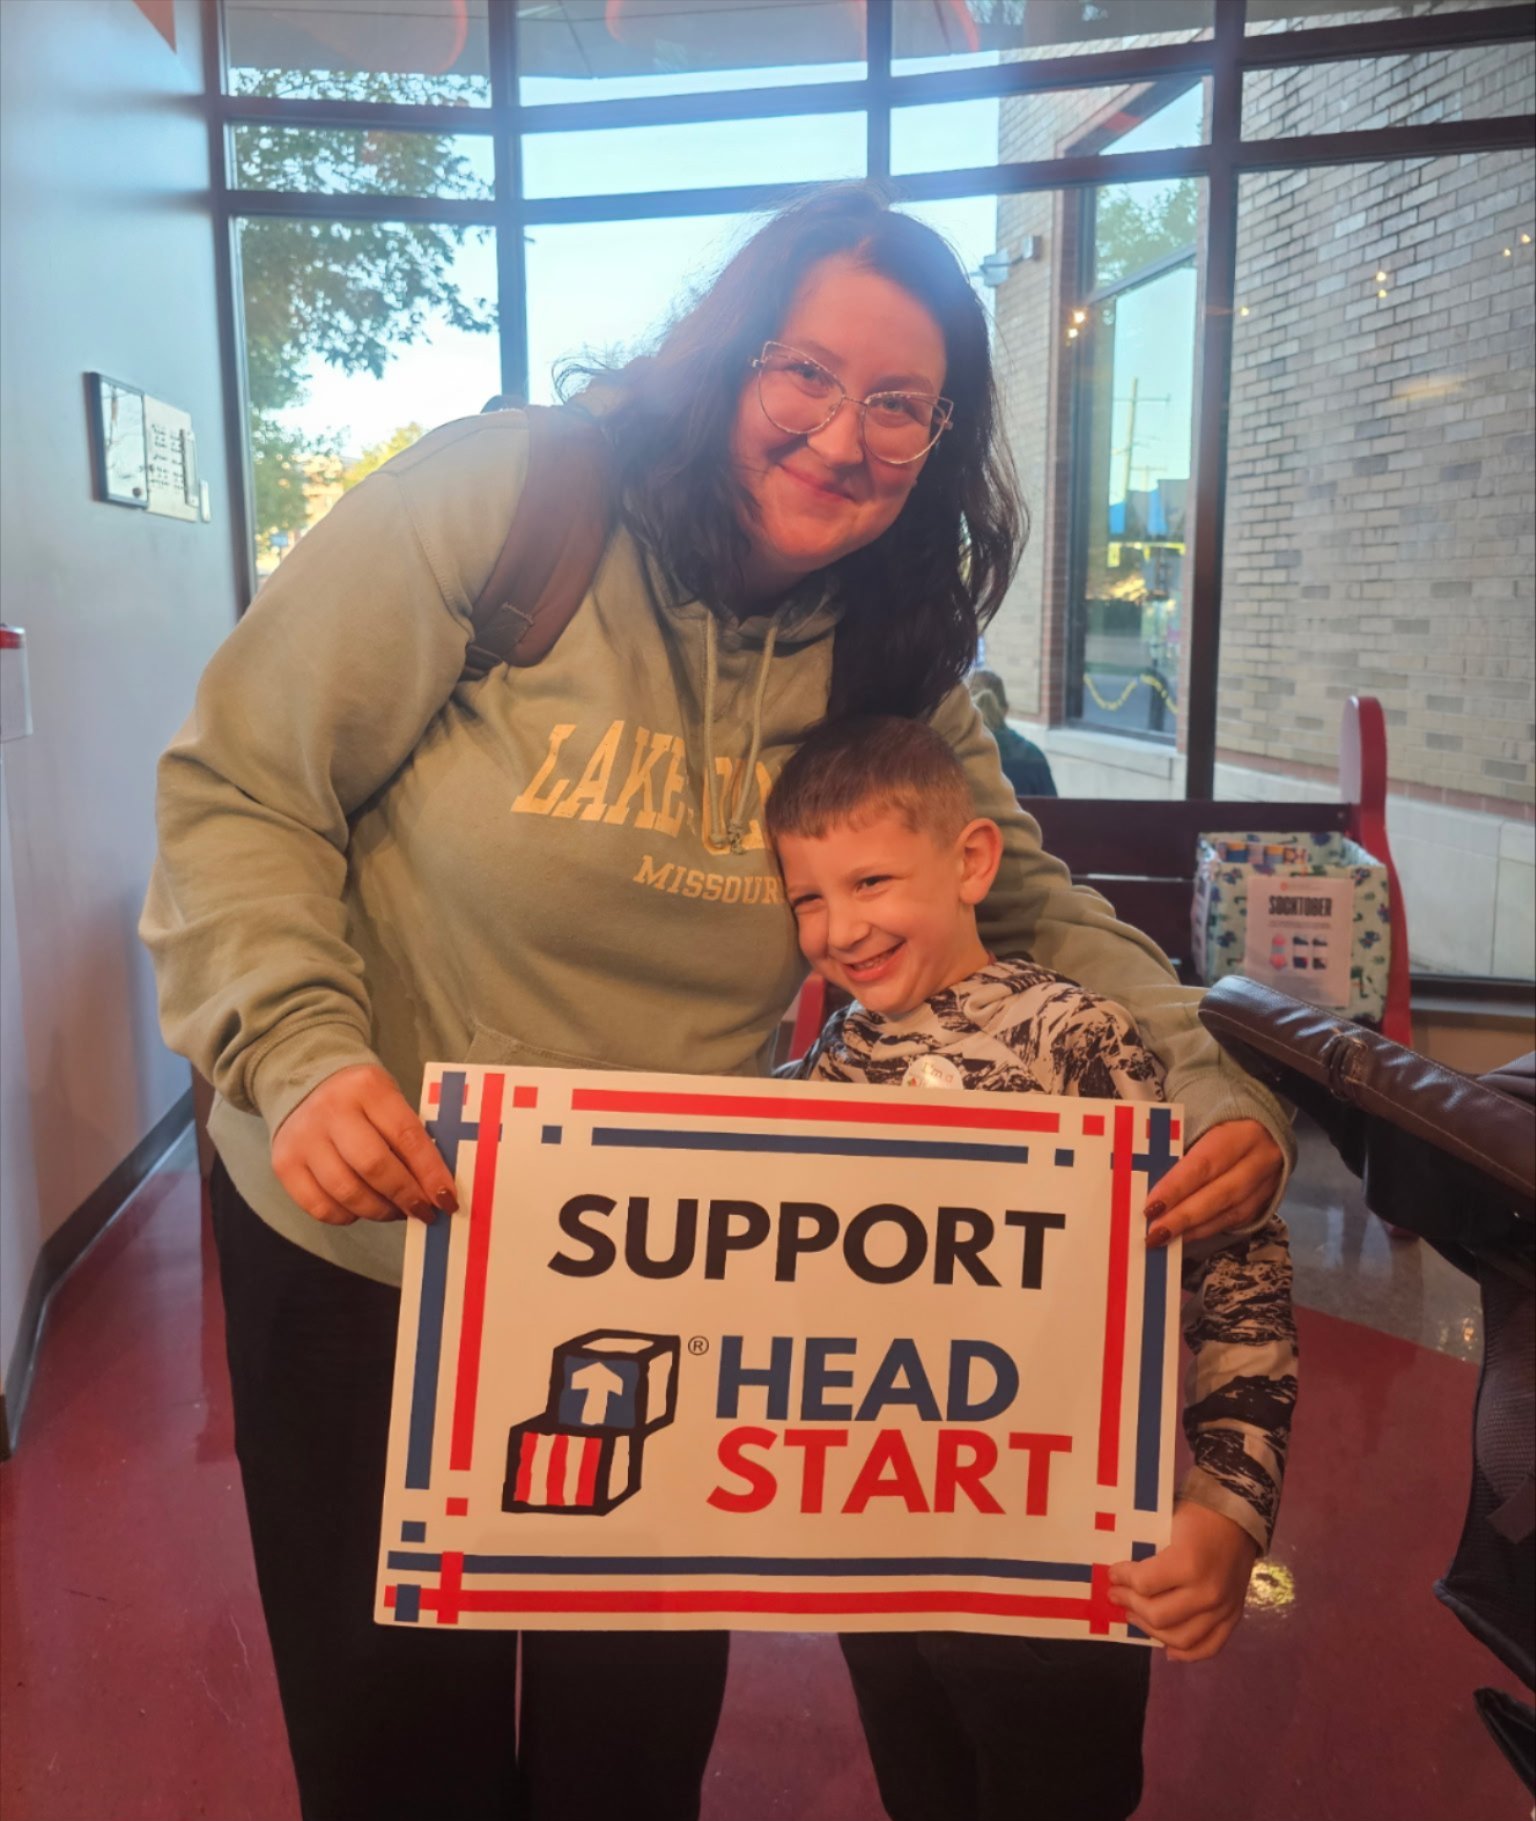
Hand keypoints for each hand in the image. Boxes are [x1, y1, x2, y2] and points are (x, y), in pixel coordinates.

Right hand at [271, 1063, 457, 1225]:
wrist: (304, 1082)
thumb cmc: (361, 1100)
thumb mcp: (389, 1100)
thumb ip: (410, 1136)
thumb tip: (437, 1188)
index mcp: (368, 1088)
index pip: (407, 1136)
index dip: (431, 1173)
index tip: (448, 1199)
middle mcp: (331, 1110)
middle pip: (374, 1166)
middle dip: (406, 1196)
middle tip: (424, 1211)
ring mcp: (303, 1138)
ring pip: (347, 1192)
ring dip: (379, 1211)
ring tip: (396, 1211)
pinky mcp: (284, 1164)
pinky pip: (320, 1207)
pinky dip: (347, 1216)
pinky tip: (362, 1209)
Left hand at [1107, 1502, 1258, 1660]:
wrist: (1239, 1517)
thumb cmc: (1199, 1515)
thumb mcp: (1168, 1524)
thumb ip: (1148, 1553)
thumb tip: (1120, 1575)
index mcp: (1189, 1564)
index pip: (1144, 1584)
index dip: (1122, 1578)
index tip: (1112, 1574)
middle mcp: (1207, 1592)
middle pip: (1157, 1615)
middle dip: (1130, 1604)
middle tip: (1116, 1595)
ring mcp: (1223, 1609)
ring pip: (1180, 1638)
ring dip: (1150, 1630)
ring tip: (1134, 1616)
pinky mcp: (1233, 1617)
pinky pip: (1209, 1647)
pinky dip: (1187, 1654)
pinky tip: (1167, 1649)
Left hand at [1144, 1117, 1282, 1246]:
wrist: (1265, 1128)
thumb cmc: (1220, 1123)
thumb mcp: (1202, 1125)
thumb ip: (1178, 1150)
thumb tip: (1147, 1181)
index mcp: (1241, 1133)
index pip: (1204, 1164)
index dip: (1176, 1188)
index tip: (1150, 1207)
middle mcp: (1260, 1160)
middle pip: (1220, 1194)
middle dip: (1184, 1217)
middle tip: (1154, 1234)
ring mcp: (1267, 1183)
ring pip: (1231, 1213)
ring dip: (1195, 1230)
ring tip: (1165, 1240)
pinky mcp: (1266, 1200)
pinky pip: (1237, 1221)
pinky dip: (1208, 1230)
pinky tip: (1185, 1236)